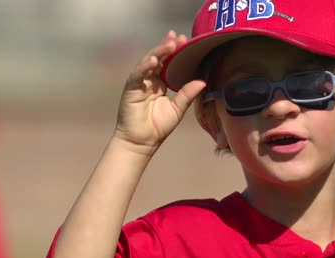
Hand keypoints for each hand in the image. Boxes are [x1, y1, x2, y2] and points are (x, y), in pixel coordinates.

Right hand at [114, 31, 206, 154]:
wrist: (142, 142)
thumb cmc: (158, 127)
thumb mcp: (177, 109)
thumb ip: (187, 94)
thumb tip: (203, 81)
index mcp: (160, 83)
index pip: (168, 63)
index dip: (175, 51)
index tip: (186, 40)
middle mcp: (149, 80)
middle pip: (158, 58)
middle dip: (167, 46)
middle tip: (178, 37)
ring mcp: (139, 83)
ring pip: (148, 63)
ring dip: (158, 52)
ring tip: (169, 44)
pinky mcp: (131, 89)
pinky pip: (138, 75)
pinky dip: (145, 67)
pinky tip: (154, 60)